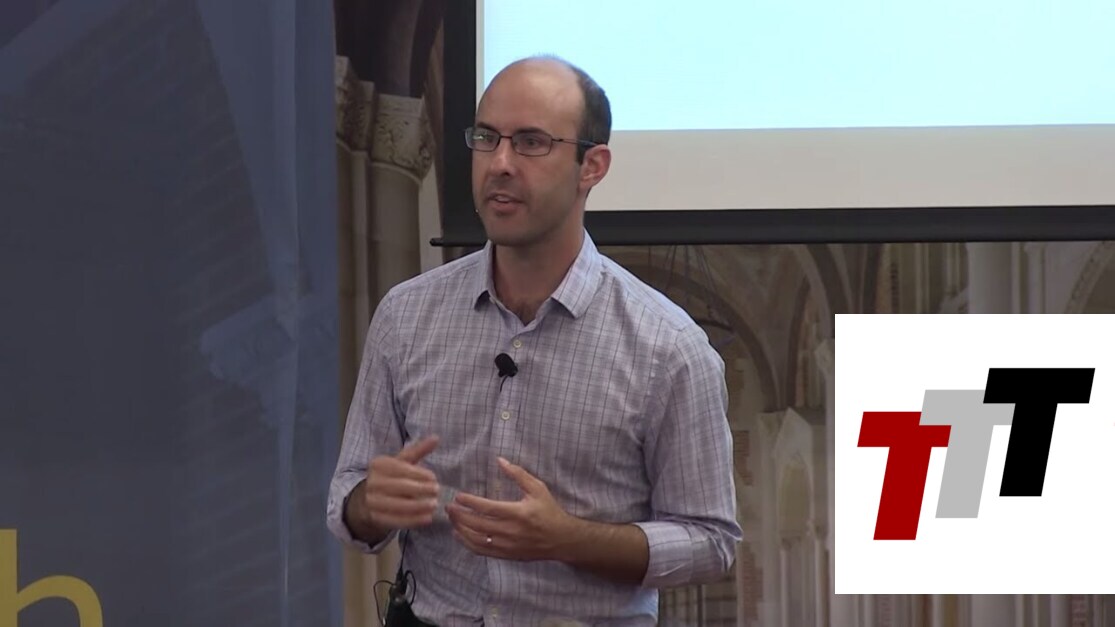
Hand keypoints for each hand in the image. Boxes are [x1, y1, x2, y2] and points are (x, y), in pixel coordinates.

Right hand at [357, 435, 440, 531]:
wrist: (368, 499)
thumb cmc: (391, 477)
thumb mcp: (402, 462)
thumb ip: (418, 450)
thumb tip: (436, 438)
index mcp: (378, 465)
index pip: (401, 469)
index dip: (419, 474)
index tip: (434, 479)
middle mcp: (372, 482)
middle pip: (400, 487)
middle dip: (421, 489)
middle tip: (437, 491)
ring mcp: (372, 501)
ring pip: (399, 505)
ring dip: (419, 506)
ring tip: (434, 505)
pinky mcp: (376, 518)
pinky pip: (396, 520)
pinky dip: (413, 520)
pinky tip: (427, 518)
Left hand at [446, 457, 575, 560]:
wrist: (562, 539)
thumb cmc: (550, 511)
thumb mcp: (538, 488)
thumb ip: (518, 474)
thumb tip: (500, 460)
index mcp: (518, 513)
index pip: (487, 508)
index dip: (470, 502)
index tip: (458, 496)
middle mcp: (511, 531)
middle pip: (477, 525)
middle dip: (460, 515)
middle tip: (449, 507)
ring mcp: (507, 546)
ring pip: (476, 540)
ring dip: (460, 529)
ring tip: (452, 519)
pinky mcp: (506, 555)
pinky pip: (481, 551)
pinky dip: (467, 543)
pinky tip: (459, 534)